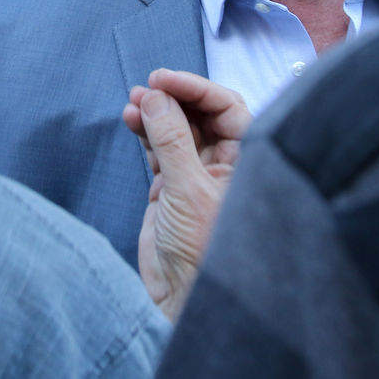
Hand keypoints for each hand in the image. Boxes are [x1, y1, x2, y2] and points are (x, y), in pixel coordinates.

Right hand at [124, 70, 250, 320]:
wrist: (179, 300)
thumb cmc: (200, 253)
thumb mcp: (186, 191)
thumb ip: (172, 141)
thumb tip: (158, 98)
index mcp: (246, 161)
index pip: (227, 108)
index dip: (195, 88)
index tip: (164, 79)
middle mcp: (224, 164)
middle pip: (201, 114)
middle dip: (173, 98)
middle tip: (147, 88)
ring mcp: (196, 174)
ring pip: (177, 129)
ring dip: (155, 113)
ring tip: (134, 104)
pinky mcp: (171, 187)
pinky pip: (159, 148)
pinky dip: (145, 132)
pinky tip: (132, 119)